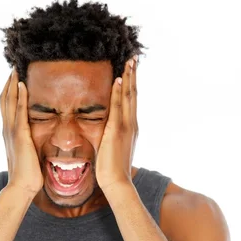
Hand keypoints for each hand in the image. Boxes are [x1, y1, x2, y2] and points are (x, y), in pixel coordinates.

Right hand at [0, 69, 43, 195]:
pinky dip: (20, 97)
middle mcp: (7, 130)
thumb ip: (30, 144)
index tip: (14, 79)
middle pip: (4, 100)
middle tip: (13, 67)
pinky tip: (22, 84)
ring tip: (16, 69)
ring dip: (12, 84)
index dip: (9, 92)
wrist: (22, 187)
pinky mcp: (20, 136)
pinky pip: (19, 112)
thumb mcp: (29, 155)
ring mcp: (12, 132)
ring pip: (9, 102)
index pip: (7, 107)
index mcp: (9, 134)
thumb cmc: (27, 175)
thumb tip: (38, 141)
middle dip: (8, 83)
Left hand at [95, 57, 138, 191]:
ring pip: (128, 97)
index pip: (131, 102)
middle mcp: (132, 124)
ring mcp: (126, 127)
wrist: (117, 182)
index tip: (131, 71)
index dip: (132, 85)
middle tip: (134, 58)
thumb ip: (112, 138)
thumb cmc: (113, 170)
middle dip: (134, 76)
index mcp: (131, 128)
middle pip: (133, 95)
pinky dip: (118, 92)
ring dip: (129, 78)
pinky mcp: (117, 131)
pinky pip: (117, 107)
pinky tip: (118, 79)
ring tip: (129, 62)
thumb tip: (107, 134)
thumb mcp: (114, 149)